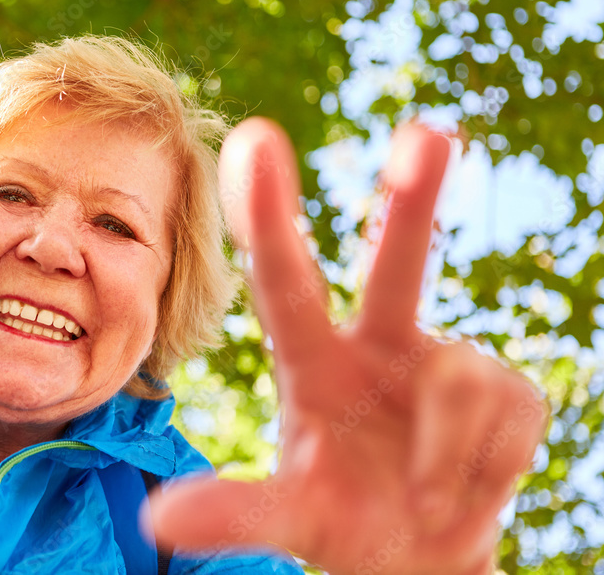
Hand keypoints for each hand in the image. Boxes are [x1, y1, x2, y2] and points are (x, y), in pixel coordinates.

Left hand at [150, 118, 547, 573]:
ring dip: (447, 462)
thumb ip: (233, 515)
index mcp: (313, 362)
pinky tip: (466, 490)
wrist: (420, 560)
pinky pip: (508, 420)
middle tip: (429, 132)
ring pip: (464, 379)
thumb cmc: (344, 523)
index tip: (253, 139)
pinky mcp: (506, 392)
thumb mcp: (289, 518)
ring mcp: (445, 363)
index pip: (285, 282)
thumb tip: (156, 521)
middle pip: (397, 265)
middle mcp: (378, 344)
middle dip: (412, 201)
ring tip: (428, 504)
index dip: (269, 215)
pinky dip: (484, 474)